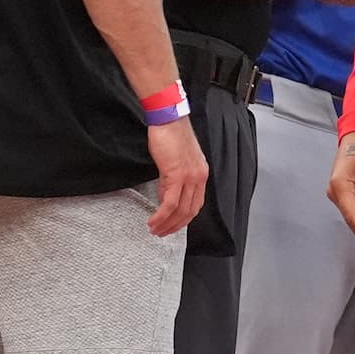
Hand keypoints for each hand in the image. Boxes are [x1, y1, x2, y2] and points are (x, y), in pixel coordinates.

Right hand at [145, 117, 208, 236]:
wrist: (169, 120)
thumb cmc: (170, 136)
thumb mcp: (175, 161)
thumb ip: (173, 180)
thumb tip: (165, 197)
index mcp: (201, 173)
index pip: (196, 203)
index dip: (184, 219)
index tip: (172, 225)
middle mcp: (199, 177)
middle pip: (190, 211)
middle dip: (175, 226)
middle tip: (161, 232)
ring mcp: (190, 177)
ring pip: (181, 210)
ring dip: (166, 224)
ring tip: (155, 230)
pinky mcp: (177, 175)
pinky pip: (170, 203)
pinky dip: (161, 215)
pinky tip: (153, 221)